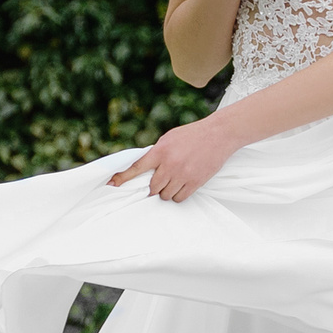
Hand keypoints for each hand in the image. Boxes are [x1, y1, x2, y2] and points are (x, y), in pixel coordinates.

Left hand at [108, 115, 245, 202]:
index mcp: (161, 151)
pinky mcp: (195, 182)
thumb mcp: (170, 138)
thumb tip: (145, 167)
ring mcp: (183, 174)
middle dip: (155, 187)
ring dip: (167, 192)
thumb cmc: (194, 135)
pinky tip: (183, 186)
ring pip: (165, 195)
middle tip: (163, 180)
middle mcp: (170, 164)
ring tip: (176, 181)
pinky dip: (179, 195)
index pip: (137, 167)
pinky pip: (180, 198)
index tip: (112, 184)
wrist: (219, 134)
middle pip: (153, 187)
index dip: (123, 177)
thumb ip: (157, 152)